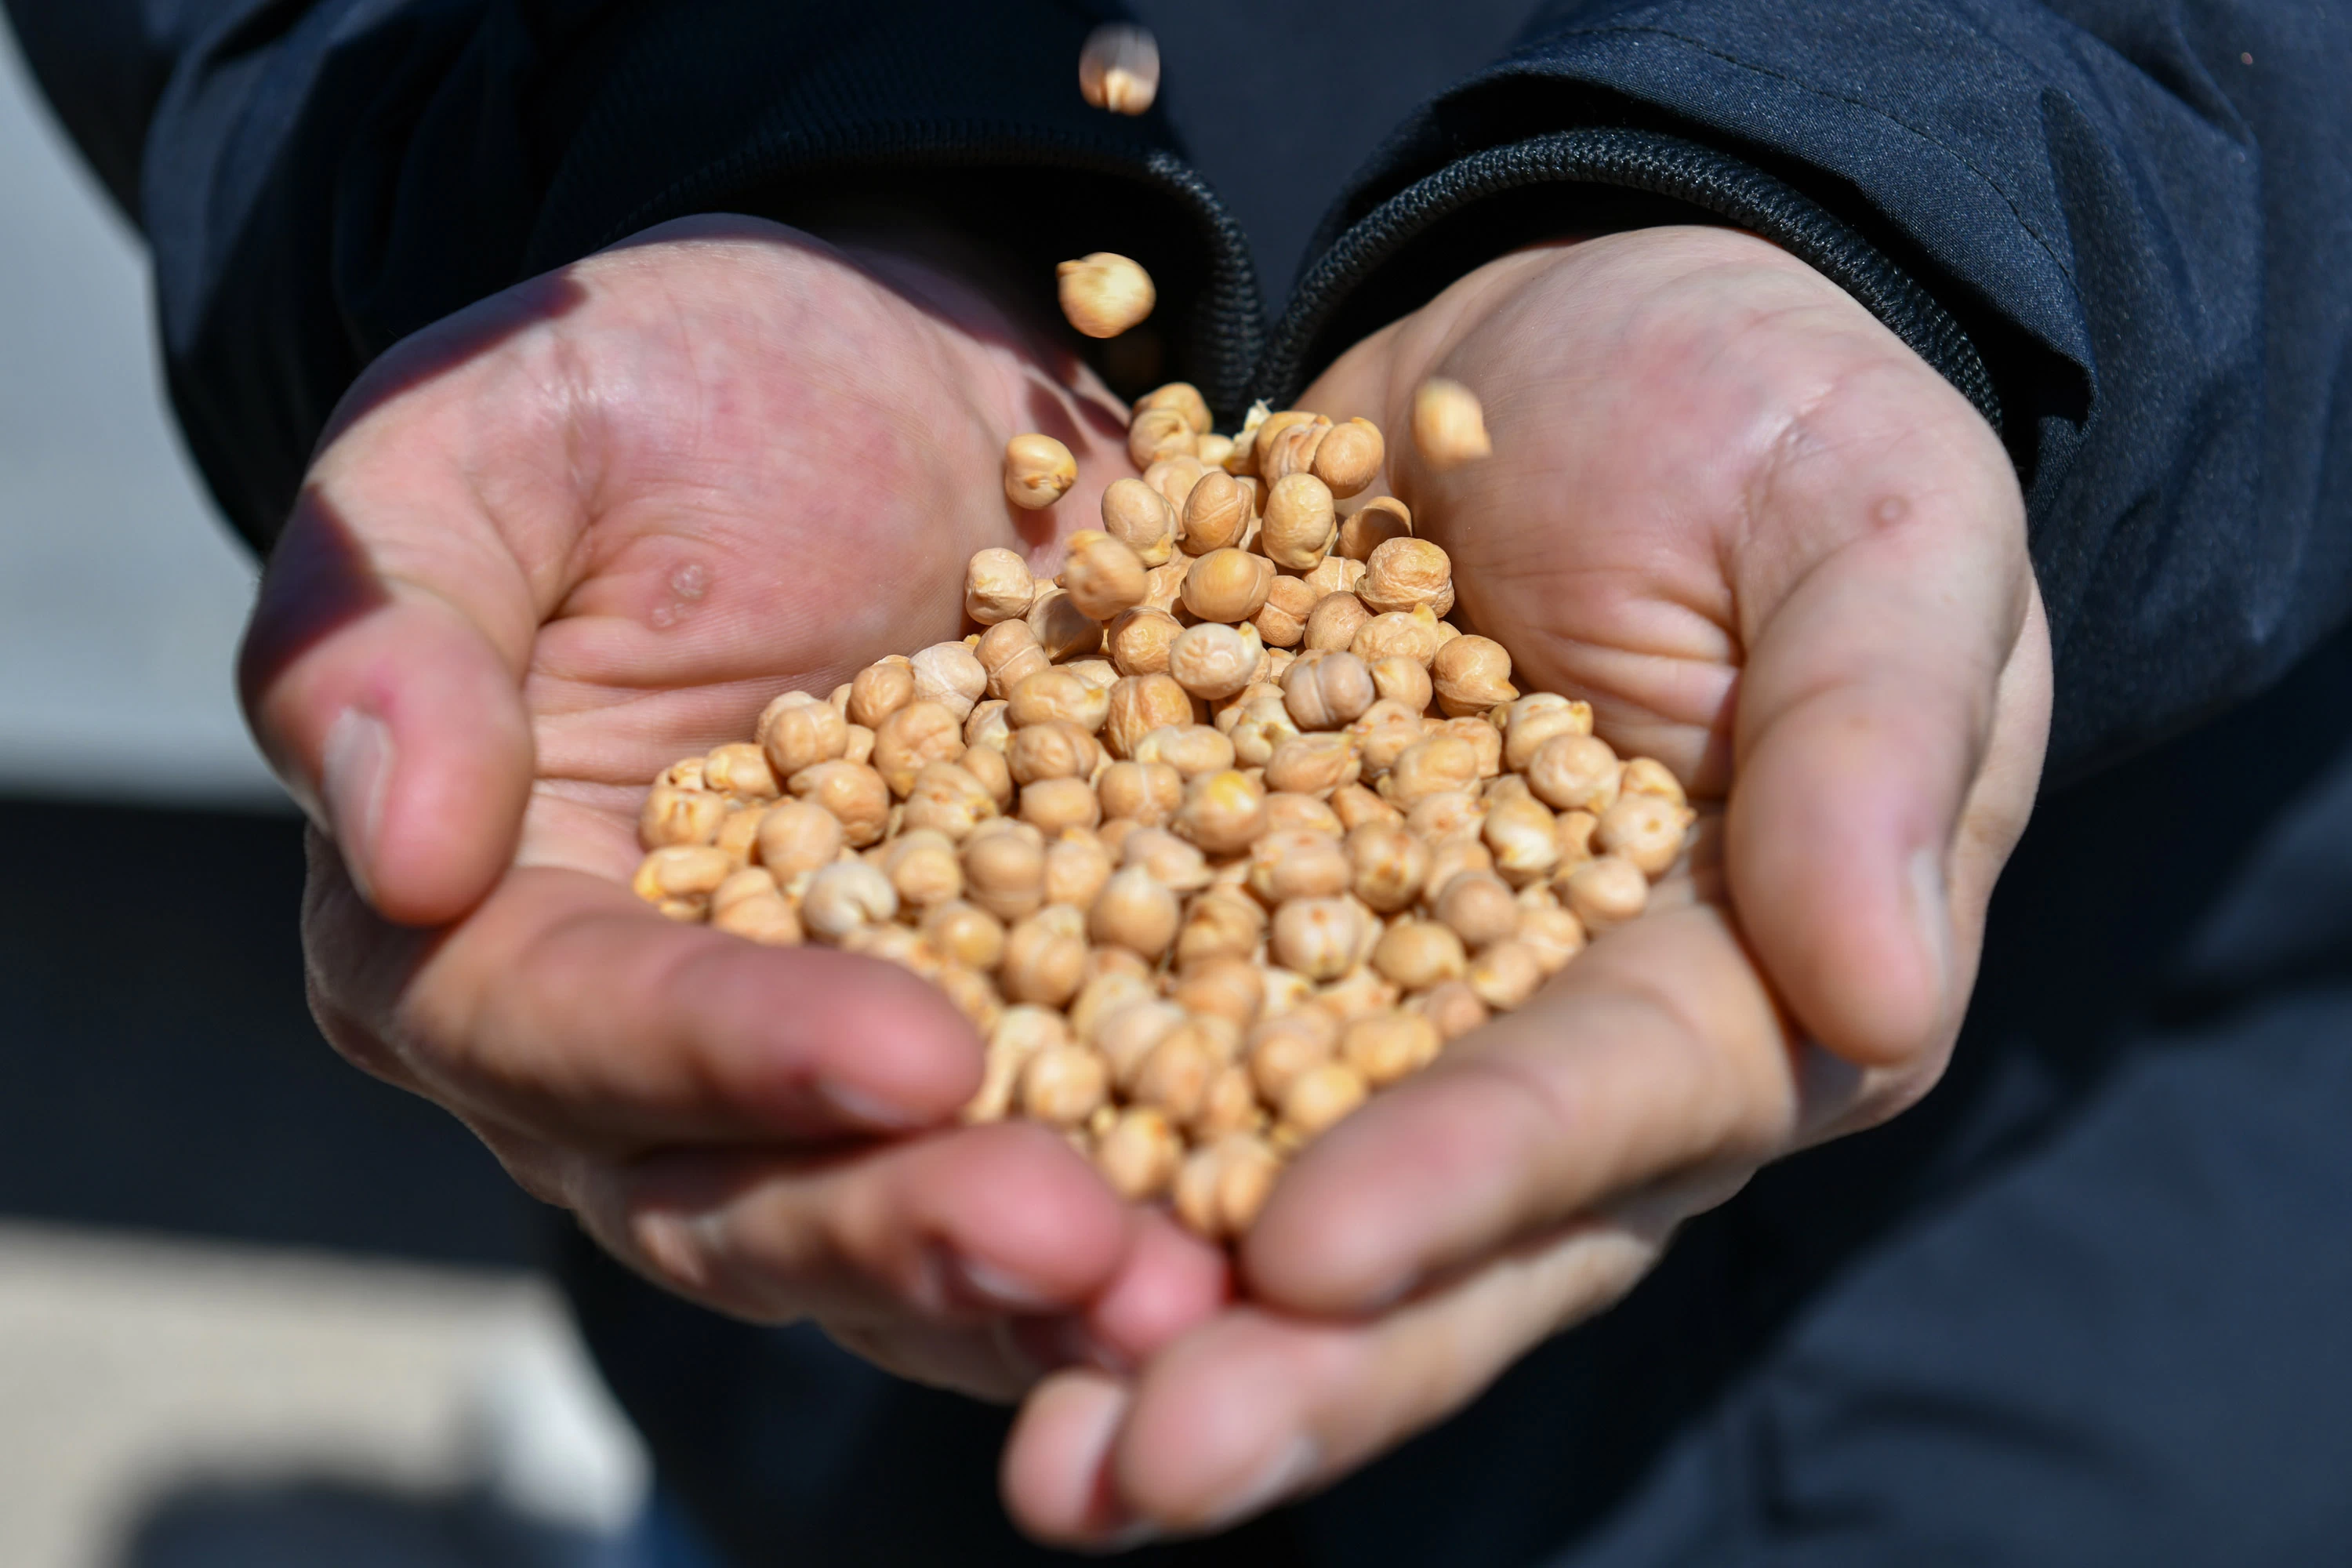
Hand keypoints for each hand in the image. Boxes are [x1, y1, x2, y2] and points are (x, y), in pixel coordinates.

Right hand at [243, 215, 1226, 1397]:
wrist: (883, 375)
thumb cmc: (660, 387)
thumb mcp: (489, 439)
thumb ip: (388, 623)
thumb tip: (400, 849)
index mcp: (474, 917)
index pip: (565, 1027)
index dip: (724, 1052)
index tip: (914, 1053)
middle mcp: (633, 1046)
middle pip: (731, 1193)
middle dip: (905, 1225)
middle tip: (1079, 1247)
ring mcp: (821, 1068)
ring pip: (894, 1228)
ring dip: (1036, 1287)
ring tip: (1190, 1301)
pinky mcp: (993, 1043)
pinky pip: (1051, 1162)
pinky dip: (1147, 1214)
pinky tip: (1255, 1250)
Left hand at [1004, 227, 2051, 1539]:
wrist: (1591, 316)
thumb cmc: (1780, 420)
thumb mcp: (1878, 536)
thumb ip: (1876, 748)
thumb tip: (1882, 999)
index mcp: (1729, 987)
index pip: (1600, 1114)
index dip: (1464, 1188)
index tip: (1310, 1251)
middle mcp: (1537, 1042)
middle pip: (1413, 1235)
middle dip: (1276, 1362)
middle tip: (1108, 1473)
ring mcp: (1368, 986)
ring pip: (1244, 1172)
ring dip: (1120, 1304)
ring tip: (999, 1432)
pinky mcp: (1228, 893)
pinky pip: (1116, 1010)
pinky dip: (1021, 1099)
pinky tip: (881, 1179)